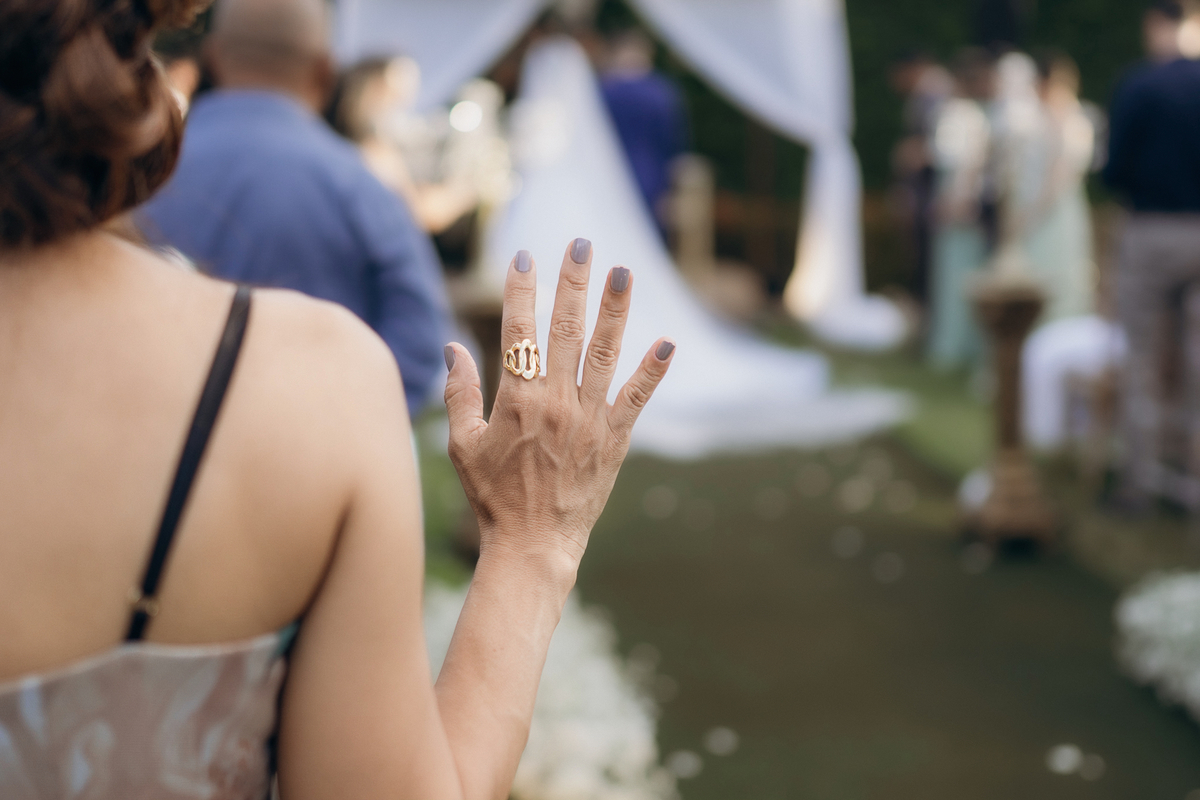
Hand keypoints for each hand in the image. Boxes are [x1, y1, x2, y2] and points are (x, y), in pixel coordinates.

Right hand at [442, 240, 673, 570]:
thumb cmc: (492, 497)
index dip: (522, 291)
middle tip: (582, 244)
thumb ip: (459, 393)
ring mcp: (590, 420)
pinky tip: (666, 343)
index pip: (519, 331)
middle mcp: (556, 402)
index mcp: (517, 399)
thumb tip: (452, 346)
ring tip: (623, 272)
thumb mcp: (462, 445)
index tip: (526, 256)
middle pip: (567, 329)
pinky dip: (652, 371)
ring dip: (615, 310)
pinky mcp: (615, 440)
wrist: (533, 545)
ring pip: (605, 353)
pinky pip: (636, 399)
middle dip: (574, 283)